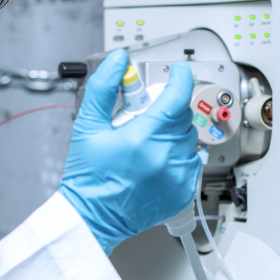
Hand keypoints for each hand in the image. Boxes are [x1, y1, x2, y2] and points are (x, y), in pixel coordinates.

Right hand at [58, 49, 200, 253]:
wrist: (92, 218)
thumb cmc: (88, 178)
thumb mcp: (88, 126)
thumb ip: (103, 88)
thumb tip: (118, 62)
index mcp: (144, 137)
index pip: (177, 95)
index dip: (180, 78)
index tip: (177, 72)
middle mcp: (166, 156)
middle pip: (183, 116)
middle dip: (167, 110)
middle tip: (144, 118)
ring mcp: (178, 176)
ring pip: (189, 138)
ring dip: (173, 134)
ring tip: (146, 145)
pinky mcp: (184, 192)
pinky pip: (191, 162)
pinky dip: (177, 157)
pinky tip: (154, 163)